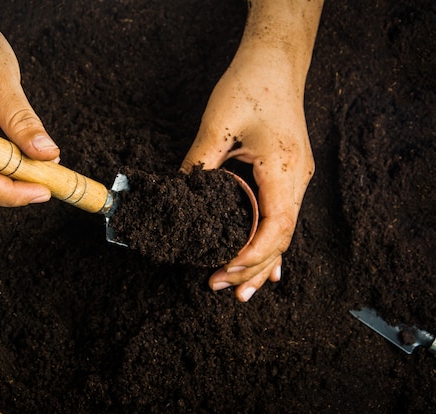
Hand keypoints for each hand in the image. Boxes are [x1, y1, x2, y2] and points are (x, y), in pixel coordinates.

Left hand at [180, 43, 314, 301]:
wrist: (276, 62)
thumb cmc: (250, 86)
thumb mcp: (217, 125)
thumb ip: (198, 165)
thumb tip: (178, 197)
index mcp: (284, 170)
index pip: (275, 228)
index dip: (252, 255)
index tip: (225, 268)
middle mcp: (297, 180)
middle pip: (280, 238)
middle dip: (251, 267)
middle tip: (221, 286)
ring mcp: (297, 179)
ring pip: (282, 233)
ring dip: (261, 262)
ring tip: (241, 290)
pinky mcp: (288, 175)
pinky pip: (281, 219)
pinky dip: (270, 244)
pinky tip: (266, 268)